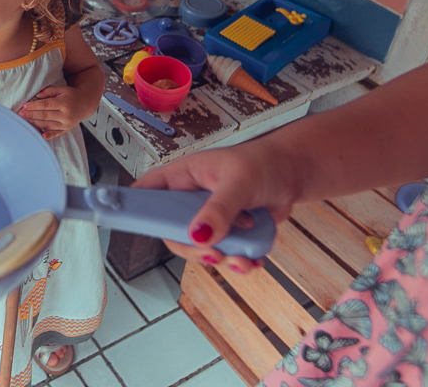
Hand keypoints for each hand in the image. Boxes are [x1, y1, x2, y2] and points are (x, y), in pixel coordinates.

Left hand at [19, 85, 99, 139]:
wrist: (86, 104)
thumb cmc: (71, 95)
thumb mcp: (62, 89)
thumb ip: (49, 91)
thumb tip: (36, 95)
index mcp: (64, 103)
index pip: (46, 105)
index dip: (34, 106)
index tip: (24, 106)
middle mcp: (66, 115)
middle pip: (45, 116)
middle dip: (31, 115)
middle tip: (20, 114)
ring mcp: (66, 124)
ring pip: (47, 125)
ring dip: (35, 124)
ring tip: (24, 121)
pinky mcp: (66, 129)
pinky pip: (56, 133)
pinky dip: (48, 135)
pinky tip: (40, 135)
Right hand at [133, 140, 298, 273]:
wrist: (292, 175)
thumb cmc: (262, 164)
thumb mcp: (238, 182)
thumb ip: (218, 209)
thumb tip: (199, 235)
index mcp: (183, 178)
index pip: (147, 193)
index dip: (135, 209)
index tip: (135, 226)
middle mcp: (190, 201)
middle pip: (173, 233)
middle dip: (195, 250)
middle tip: (215, 253)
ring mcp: (209, 220)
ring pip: (200, 250)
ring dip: (223, 259)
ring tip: (243, 257)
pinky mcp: (227, 235)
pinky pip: (224, 257)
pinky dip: (239, 263)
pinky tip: (253, 258)